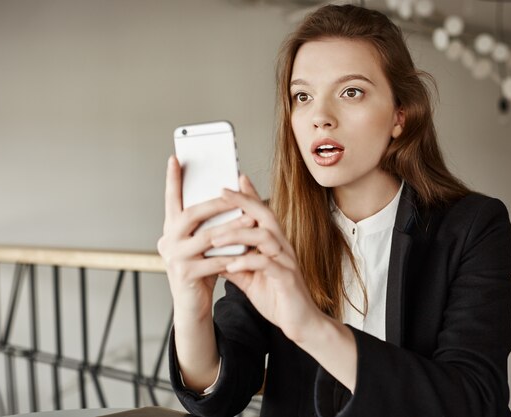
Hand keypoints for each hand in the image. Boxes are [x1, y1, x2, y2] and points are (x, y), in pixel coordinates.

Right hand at [157, 156, 255, 323]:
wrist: (192, 307)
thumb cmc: (200, 271)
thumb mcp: (203, 244)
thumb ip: (208, 223)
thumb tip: (228, 196)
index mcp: (170, 229)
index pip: (171, 199)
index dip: (173, 179)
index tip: (175, 157)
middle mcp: (167, 240)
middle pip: (191, 214)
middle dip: (216, 202)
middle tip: (236, 192)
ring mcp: (174, 258)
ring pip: (207, 236)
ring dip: (232, 227)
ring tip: (251, 219)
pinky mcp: (185, 275)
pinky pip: (214, 260)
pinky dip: (233, 255)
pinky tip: (248, 250)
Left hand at [215, 175, 323, 342]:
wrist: (300, 323)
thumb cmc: (277, 297)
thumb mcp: (249, 279)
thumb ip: (234, 264)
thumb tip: (210, 254)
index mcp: (274, 244)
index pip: (261, 214)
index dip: (248, 196)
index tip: (232, 181)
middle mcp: (282, 247)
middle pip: (265, 215)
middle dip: (244, 201)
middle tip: (222, 192)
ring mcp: (286, 261)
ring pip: (264, 236)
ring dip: (238, 234)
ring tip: (215, 238)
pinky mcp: (287, 279)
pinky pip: (267, 264)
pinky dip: (247, 262)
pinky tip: (231, 265)